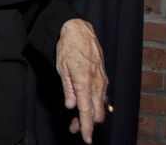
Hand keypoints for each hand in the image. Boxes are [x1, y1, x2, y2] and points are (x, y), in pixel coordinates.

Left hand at [56, 19, 107, 142]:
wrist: (79, 30)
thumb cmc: (68, 47)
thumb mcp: (61, 67)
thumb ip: (68, 88)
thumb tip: (71, 106)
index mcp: (85, 82)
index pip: (87, 111)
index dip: (86, 127)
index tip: (85, 138)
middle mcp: (97, 83)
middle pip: (96, 113)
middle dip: (87, 124)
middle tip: (74, 127)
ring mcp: (102, 80)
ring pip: (101, 106)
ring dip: (91, 115)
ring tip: (77, 118)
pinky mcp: (104, 77)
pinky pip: (102, 96)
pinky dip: (95, 104)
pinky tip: (86, 104)